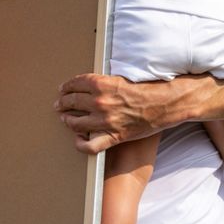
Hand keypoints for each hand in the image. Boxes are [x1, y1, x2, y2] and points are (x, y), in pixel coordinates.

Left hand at [54, 74, 172, 153]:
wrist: (165, 103)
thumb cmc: (147, 89)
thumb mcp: (122, 78)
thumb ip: (104, 82)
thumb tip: (91, 84)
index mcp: (102, 84)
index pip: (75, 84)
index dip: (67, 86)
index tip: (63, 89)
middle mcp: (100, 102)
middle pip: (72, 102)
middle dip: (63, 102)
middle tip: (59, 104)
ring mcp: (105, 121)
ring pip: (76, 123)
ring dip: (68, 120)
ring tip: (65, 119)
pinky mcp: (113, 136)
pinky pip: (90, 145)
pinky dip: (81, 144)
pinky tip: (78, 139)